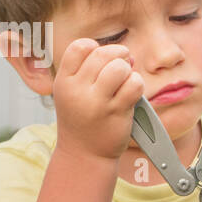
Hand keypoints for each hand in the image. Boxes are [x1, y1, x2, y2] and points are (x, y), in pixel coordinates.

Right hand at [51, 37, 144, 161]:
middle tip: (123, 66)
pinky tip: (132, 93)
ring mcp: (97, 102)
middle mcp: (77, 90)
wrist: (83, 155)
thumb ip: (92, 70)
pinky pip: (134, 84)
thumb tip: (126, 54)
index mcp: (63, 81)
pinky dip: (138, 84)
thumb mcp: (72, 93)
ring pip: (119, 67)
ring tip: (125, 81)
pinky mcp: (116, 112)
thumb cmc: (82, 120)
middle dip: (119, 55)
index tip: (102, 62)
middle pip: (103, 53)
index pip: (80, 46)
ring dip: (128, 70)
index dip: (96, 48)